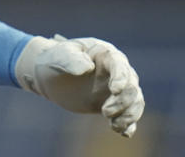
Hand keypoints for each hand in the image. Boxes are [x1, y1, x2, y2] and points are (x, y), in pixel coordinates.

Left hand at [14, 35, 144, 136]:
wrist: (50, 76)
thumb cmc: (55, 59)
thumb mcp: (59, 56)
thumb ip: (71, 60)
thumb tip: (86, 67)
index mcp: (104, 53)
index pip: (119, 64)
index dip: (120, 77)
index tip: (115, 90)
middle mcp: (115, 70)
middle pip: (131, 85)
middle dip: (123, 101)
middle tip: (105, 112)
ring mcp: (115, 88)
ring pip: (134, 100)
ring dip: (129, 114)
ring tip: (115, 125)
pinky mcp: (112, 103)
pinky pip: (127, 113)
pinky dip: (129, 123)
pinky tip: (124, 132)